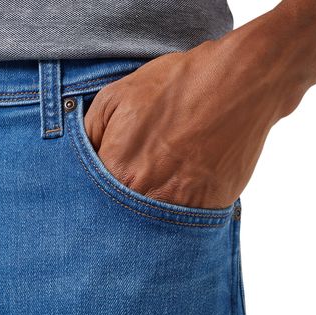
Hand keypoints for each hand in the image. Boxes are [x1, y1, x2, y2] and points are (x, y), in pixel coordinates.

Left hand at [83, 12, 306, 209]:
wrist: (239, 83)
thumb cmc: (176, 86)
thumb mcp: (115, 97)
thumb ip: (86, 135)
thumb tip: (76, 161)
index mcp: (117, 172)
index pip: (91, 204)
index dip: (92, 201)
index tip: (100, 195)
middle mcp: (145, 197)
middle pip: (120, 223)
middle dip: (118, 214)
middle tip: (131, 195)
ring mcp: (180, 208)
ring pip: (152, 230)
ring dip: (148, 218)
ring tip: (157, 193)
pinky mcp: (208, 211)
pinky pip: (185, 226)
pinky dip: (179, 217)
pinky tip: (181, 192)